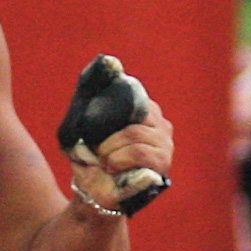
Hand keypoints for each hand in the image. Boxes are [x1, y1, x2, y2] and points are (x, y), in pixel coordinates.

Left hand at [57, 57, 172, 216]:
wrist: (90, 190)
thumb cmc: (88, 155)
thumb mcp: (84, 118)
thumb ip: (94, 89)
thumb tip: (109, 60)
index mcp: (146, 111)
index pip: (134, 95)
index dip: (113, 111)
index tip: (99, 131)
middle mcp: (161, 126)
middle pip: (136, 119)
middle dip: (109, 137)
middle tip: (99, 151)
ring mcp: (166, 147)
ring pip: (138, 137)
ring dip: (111, 151)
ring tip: (105, 162)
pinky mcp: (163, 167)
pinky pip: (142, 154)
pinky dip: (119, 161)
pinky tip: (114, 169)